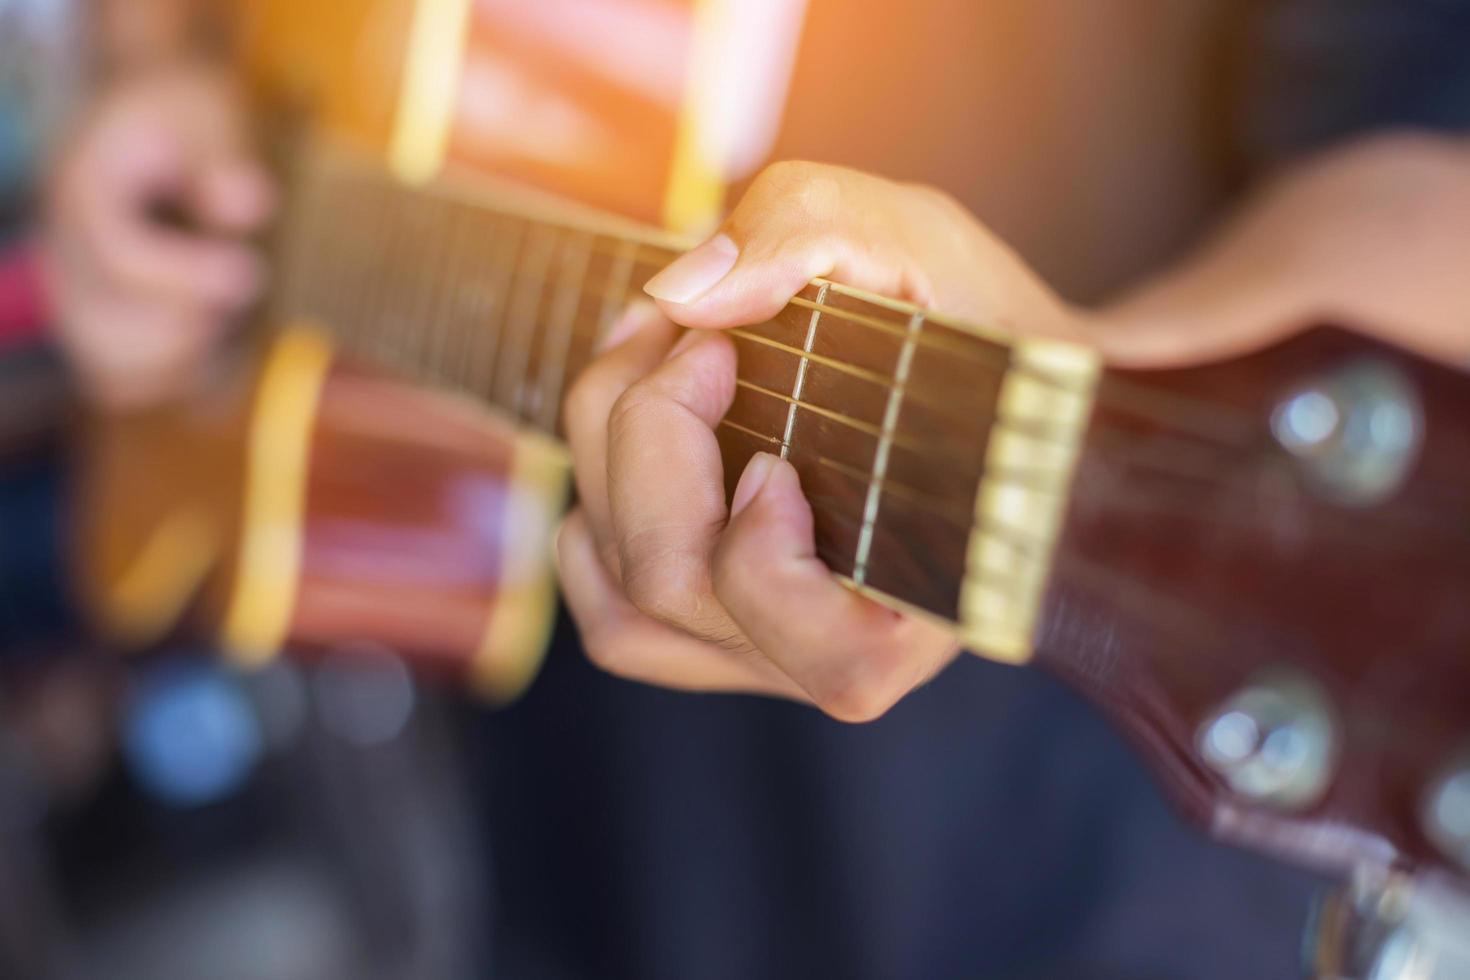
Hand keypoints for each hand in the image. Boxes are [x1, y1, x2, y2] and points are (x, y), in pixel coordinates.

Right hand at [45, 63, 273, 407]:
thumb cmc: (184, 116)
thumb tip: (245, 206)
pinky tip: (212, 339)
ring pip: (112, 368)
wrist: (147, 118)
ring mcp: (72, 294)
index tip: (248, 271)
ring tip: (223, 310)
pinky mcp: (95, 325)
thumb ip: (224, 160)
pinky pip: (120, 383)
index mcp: (81, 190)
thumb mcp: (208, 113)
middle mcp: (62, 251)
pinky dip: (172, 377)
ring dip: (184, 355)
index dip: (187, 277)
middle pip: (107, 327)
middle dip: (189, 318)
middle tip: (240, 278)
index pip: (118, 260)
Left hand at [559, 163, 1080, 720]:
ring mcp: (773, 652)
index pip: (834, 658)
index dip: (765, 555)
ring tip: (653, 360)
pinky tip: (628, 441)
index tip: (776, 447)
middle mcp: (844, 648)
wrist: (999, 390)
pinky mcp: (721, 637)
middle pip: (678, 589)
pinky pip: (617, 626)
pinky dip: (591, 531)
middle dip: (649, 434)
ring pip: (630, 606)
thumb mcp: (912, 240)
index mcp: (933, 596)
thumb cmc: (974, 326)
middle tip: (699, 339)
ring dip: (605, 461)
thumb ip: (808, 236)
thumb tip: (683, 296)